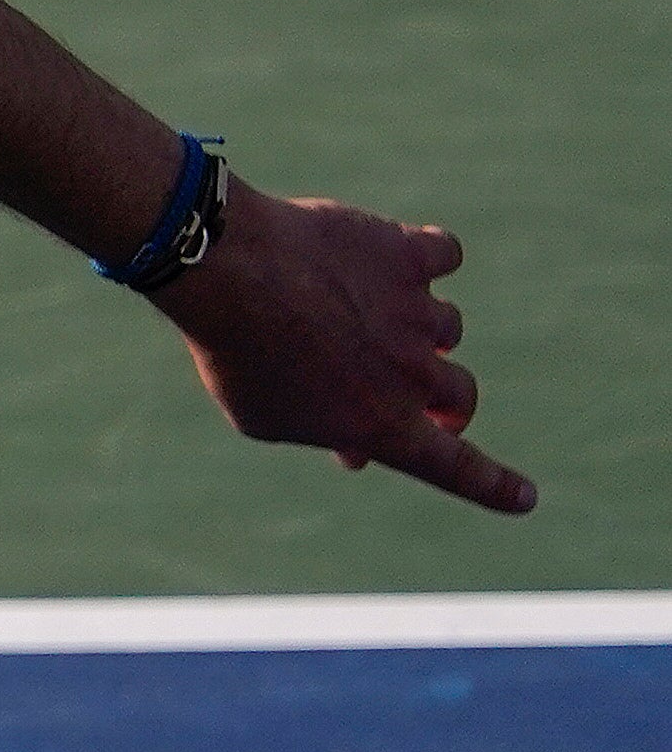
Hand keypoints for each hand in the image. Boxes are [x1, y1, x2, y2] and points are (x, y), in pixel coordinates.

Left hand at [156, 184, 535, 513]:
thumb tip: (355, 440)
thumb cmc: (234, 353)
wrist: (226, 273)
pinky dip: (430, 255)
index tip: (525, 498)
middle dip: (443, 403)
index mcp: (382, 424)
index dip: (493, 485)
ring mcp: (417, 311)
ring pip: (446, 326)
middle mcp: (413, 373)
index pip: (455, 467)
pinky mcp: (406, 255)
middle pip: (459, 395)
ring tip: (363, 316)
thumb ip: (323, 428)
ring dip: (418, 329)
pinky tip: (398, 253)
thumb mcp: (264, 418)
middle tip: (420, 400)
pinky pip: (444, 253)